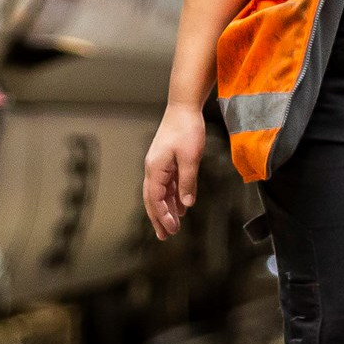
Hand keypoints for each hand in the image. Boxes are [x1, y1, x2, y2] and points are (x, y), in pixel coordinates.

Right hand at [142, 103, 209, 239]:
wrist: (183, 107)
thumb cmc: (186, 129)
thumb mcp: (190, 158)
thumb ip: (187, 182)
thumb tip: (186, 205)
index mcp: (155, 169)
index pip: (155, 199)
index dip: (162, 216)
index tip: (171, 230)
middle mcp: (153, 169)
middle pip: (152, 199)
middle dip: (158, 218)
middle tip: (166, 236)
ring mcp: (159, 165)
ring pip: (160, 193)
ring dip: (166, 209)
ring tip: (173, 226)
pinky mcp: (167, 161)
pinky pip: (168, 184)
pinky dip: (173, 197)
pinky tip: (180, 206)